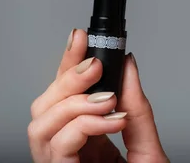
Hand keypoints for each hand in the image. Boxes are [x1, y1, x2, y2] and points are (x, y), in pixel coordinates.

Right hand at [28, 28, 168, 161]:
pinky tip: (111, 120)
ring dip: (75, 101)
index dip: (69, 63)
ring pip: (41, 123)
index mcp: (87, 142)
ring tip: (108, 99)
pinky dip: (84, 124)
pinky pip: (58, 145)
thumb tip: (128, 64)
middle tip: (95, 65)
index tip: (81, 37)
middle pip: (45, 105)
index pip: (67, 96)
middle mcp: (70, 152)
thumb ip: (138, 110)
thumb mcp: (148, 145)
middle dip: (67, 77)